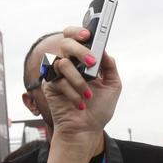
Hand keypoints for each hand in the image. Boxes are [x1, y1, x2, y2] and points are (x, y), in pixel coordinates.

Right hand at [43, 26, 121, 147]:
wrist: (86, 130)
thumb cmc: (98, 109)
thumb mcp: (112, 86)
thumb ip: (110, 67)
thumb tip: (104, 51)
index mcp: (82, 62)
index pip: (75, 38)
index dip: (78, 32)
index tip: (88, 34)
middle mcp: (69, 64)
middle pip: (66, 43)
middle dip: (80, 50)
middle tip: (91, 63)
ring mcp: (58, 74)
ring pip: (63, 63)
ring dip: (79, 80)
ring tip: (88, 95)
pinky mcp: (50, 86)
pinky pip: (59, 81)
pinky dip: (73, 93)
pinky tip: (80, 104)